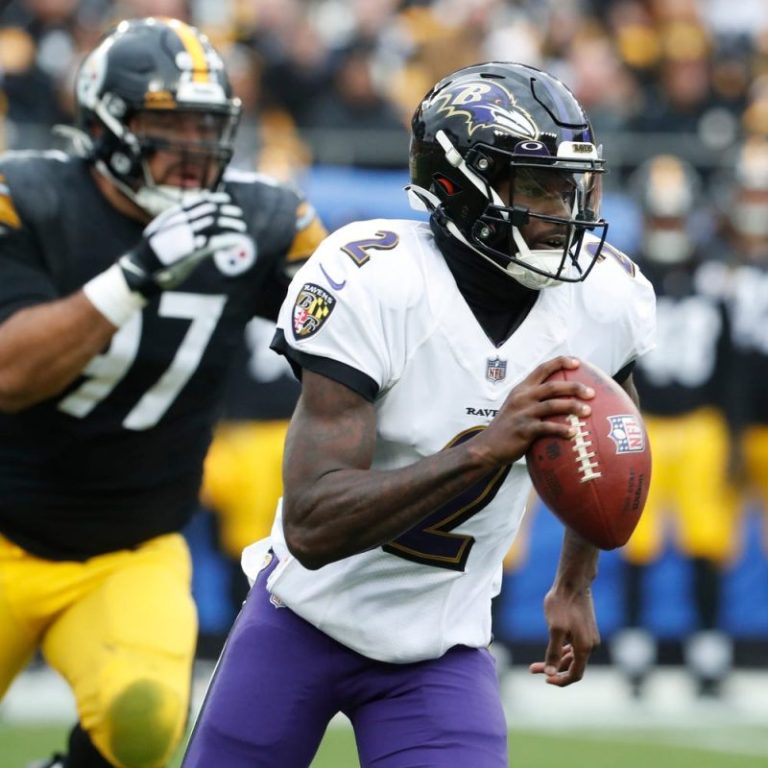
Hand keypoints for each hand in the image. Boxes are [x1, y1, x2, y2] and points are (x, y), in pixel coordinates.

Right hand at [118, 191, 245, 296]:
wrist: (143, 268)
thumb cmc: (153, 251)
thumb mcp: (162, 231)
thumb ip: (176, 222)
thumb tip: (188, 215)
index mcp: (174, 215)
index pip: (198, 202)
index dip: (215, 199)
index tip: (227, 199)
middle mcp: (181, 223)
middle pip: (211, 212)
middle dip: (228, 213)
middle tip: (239, 215)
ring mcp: (186, 237)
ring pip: (216, 226)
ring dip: (231, 225)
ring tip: (242, 228)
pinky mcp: (192, 253)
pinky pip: (215, 244)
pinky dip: (227, 241)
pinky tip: (236, 242)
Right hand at [472, 356, 594, 466]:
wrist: (487, 446)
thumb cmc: (508, 428)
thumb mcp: (517, 407)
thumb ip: (533, 400)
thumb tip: (561, 399)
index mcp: (522, 389)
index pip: (542, 369)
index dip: (560, 362)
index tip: (577, 362)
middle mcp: (522, 398)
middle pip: (553, 386)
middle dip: (575, 387)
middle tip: (592, 393)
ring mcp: (523, 413)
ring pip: (553, 405)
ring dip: (573, 407)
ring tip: (588, 411)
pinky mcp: (524, 430)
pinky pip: (547, 428)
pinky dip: (562, 430)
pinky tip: (573, 434)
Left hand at [528, 579, 599, 686]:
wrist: (572, 582)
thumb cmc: (562, 604)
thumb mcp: (555, 629)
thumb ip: (554, 652)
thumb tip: (551, 674)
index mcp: (585, 647)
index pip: (575, 674)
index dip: (560, 680)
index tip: (545, 679)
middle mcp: (590, 644)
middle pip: (572, 666)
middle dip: (553, 669)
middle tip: (532, 668)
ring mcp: (588, 636)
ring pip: (572, 656)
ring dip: (556, 660)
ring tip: (536, 662)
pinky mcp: (584, 628)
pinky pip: (574, 646)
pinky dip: (562, 650)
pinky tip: (551, 647)